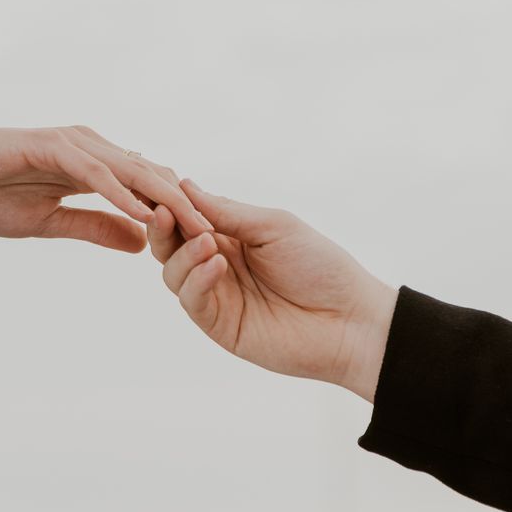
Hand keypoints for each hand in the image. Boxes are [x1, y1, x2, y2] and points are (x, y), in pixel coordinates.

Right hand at [0, 126, 211, 247]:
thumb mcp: (51, 221)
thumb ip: (96, 227)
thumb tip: (140, 243)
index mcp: (94, 166)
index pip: (149, 190)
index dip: (180, 216)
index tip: (208, 247)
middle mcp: (92, 149)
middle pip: (153, 178)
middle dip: (188, 209)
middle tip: (222, 240)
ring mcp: (73, 144)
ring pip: (134, 173)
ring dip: (167, 202)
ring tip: (197, 230)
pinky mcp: (52, 147)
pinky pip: (96, 174)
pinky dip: (122, 195)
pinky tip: (145, 217)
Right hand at [146, 180, 397, 401]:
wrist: (349, 319)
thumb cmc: (320, 266)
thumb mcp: (274, 226)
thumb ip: (228, 212)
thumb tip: (186, 186)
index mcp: (230, 237)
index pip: (187, 218)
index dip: (171, 204)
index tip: (162, 189)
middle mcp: (216, 265)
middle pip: (170, 246)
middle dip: (163, 228)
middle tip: (165, 213)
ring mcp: (217, 296)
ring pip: (173, 273)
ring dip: (183, 254)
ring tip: (207, 243)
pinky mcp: (219, 325)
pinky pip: (192, 301)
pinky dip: (197, 280)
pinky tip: (217, 265)